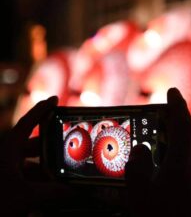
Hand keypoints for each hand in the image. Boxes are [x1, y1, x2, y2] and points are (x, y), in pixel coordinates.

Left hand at [0, 96, 73, 215]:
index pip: (28, 122)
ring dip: (47, 166)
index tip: (55, 99)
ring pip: (32, 162)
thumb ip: (53, 193)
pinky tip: (51, 186)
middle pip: (34, 143)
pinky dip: (40, 179)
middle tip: (68, 142)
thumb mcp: (24, 196)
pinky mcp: (8, 182)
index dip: (42, 109)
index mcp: (8, 149)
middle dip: (52, 144)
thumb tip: (77, 191)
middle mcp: (7, 155)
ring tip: (64, 170)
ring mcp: (7, 169)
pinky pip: (27, 175)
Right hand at [125, 87, 190, 216]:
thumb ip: (137, 166)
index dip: (177, 104)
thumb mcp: (137, 195)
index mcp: (181, 167)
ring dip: (187, 142)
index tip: (172, 92)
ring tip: (167, 151)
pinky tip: (177, 177)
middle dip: (186, 119)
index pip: (182, 124)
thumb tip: (141, 150)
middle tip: (169, 120)